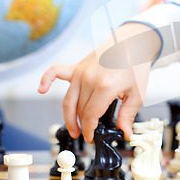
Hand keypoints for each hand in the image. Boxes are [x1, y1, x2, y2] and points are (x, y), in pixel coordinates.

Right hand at [38, 23, 160, 141]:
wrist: (134, 42)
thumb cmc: (136, 64)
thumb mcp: (137, 93)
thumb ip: (128, 115)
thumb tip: (125, 132)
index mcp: (105, 87)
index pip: (90, 116)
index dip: (89, 130)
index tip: (91, 137)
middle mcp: (89, 79)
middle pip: (79, 110)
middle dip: (81, 125)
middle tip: (85, 134)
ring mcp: (81, 71)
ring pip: (69, 99)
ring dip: (68, 116)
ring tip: (72, 127)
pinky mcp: (78, 65)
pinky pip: (56, 72)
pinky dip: (46, 80)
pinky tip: (42, 89)